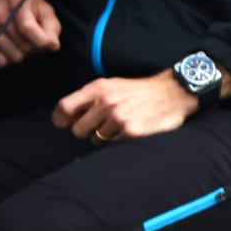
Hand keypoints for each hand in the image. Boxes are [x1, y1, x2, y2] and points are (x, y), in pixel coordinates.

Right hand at [0, 0, 61, 66]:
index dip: (42, 41)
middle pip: (22, 45)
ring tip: (20, 42)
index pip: (27, 28)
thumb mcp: (44, 11)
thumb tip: (52, 44)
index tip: (49, 44)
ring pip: (11, 56)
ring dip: (20, 54)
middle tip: (32, 39)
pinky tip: (9, 48)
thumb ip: (51, 27)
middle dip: (32, 47)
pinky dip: (8, 59)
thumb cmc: (26, 8)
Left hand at [52, 70, 198, 144]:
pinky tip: (128, 130)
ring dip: (103, 137)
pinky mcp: (131, 132)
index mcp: (97, 89)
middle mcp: (105, 103)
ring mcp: (118, 118)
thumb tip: (67, 119)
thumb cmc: (137, 91)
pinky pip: (112, 144)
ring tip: (118, 126)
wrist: (171, 93)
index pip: (64, 106)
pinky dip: (117, 141)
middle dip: (84, 131)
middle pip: (77, 129)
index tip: (61, 124)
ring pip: (95, 139)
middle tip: (98, 126)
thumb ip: (88, 99)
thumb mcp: (110, 86)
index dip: (59, 119)